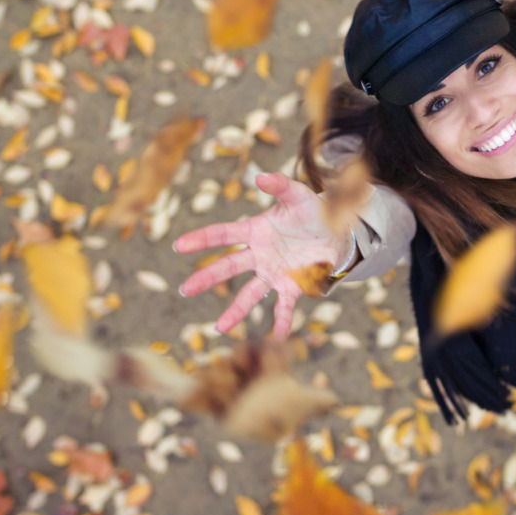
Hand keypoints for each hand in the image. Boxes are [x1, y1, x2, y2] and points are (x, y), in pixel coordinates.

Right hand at [174, 172, 348, 340]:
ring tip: (220, 328)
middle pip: (228, 267)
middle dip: (207, 278)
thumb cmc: (312, 211)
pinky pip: (283, 306)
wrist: (336, 231)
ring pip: (250, 294)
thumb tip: (260, 176)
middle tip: (186, 289)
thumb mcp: (298, 195)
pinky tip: (277, 337)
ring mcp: (273, 273)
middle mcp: (259, 255)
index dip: (202, 239)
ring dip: (236, 310)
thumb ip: (280, 185)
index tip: (180, 245)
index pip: (224, 234)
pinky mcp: (291, 286)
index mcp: (255, 231)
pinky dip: (280, 322)